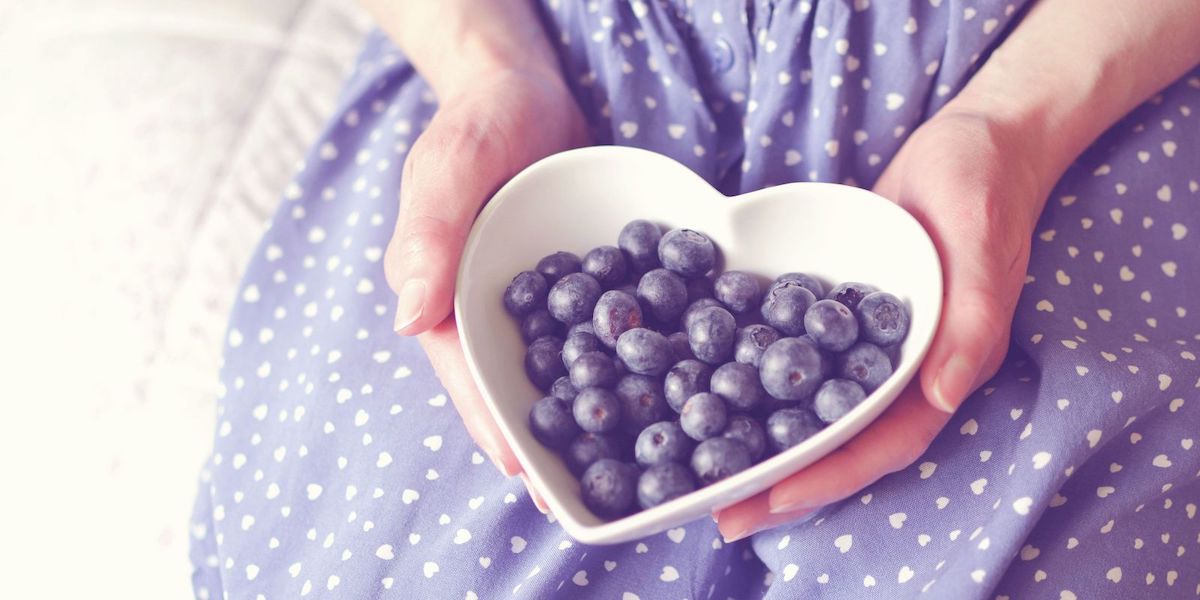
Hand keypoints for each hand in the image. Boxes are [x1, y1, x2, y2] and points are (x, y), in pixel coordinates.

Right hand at [384, 67, 588, 503]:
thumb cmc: (476, 124)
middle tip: (576, 494)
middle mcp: (487, 309)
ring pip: (558, 367)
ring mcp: (536, 301)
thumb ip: (428, 235)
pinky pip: (598, 329)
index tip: (518, 472)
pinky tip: (658, 387)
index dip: (488, 422)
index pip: (461, 372)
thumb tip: (408, 318)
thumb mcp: (448, 170)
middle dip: (541, 438)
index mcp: (442, 296)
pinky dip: (621, 358)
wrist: (527, 92)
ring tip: (621, 463)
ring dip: (584, 410)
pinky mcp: (578, 284)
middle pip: (511, 384)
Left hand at [715, 107, 1046, 540]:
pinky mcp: (836, 312)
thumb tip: (944, 394)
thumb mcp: (984, 244)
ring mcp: (864, 344)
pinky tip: (707, 386)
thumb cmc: (986, 187)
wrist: (969, 143)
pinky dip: (756, 375)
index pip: (887, 441)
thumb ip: (973, 320)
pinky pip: (794, 354)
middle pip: (840, 440)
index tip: (774, 498)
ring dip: (763, 438)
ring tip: (702, 468)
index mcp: (942, 369)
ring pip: (811, 406)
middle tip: (719, 511)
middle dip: (783, 478)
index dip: (832, 474)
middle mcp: (900, 368)